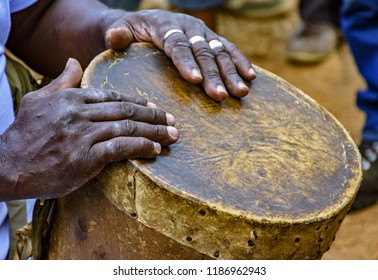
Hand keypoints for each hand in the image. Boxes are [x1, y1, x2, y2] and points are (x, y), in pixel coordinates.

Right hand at [0, 58, 177, 199]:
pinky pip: (120, 148)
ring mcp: (82, 135)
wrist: (7, 166)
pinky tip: (155, 150)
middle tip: (173, 120)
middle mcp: (79, 113)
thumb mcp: (38, 100)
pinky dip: (141, 147)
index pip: (114, 96)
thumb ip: (62, 81)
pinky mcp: (84, 157)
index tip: (155, 108)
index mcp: (72, 98)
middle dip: (153, 116)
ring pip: (127, 127)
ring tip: (172, 135)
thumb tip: (74, 61)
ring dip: (154, 132)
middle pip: (126, 110)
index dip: (138, 102)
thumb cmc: (24, 134)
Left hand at [102, 9, 255, 100]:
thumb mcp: (119, 29)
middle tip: (222, 96)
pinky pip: (229, 49)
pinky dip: (240, 62)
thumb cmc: (130, 31)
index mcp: (165, 25)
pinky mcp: (211, 38)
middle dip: (214, 75)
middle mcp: (188, 27)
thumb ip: (117, 34)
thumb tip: (115, 37)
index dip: (187, 62)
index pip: (177, 44)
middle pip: (203, 51)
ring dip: (232, 72)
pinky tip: (250, 77)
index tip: (196, 81)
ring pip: (220, 51)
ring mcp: (202, 32)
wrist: (143, 21)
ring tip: (241, 92)